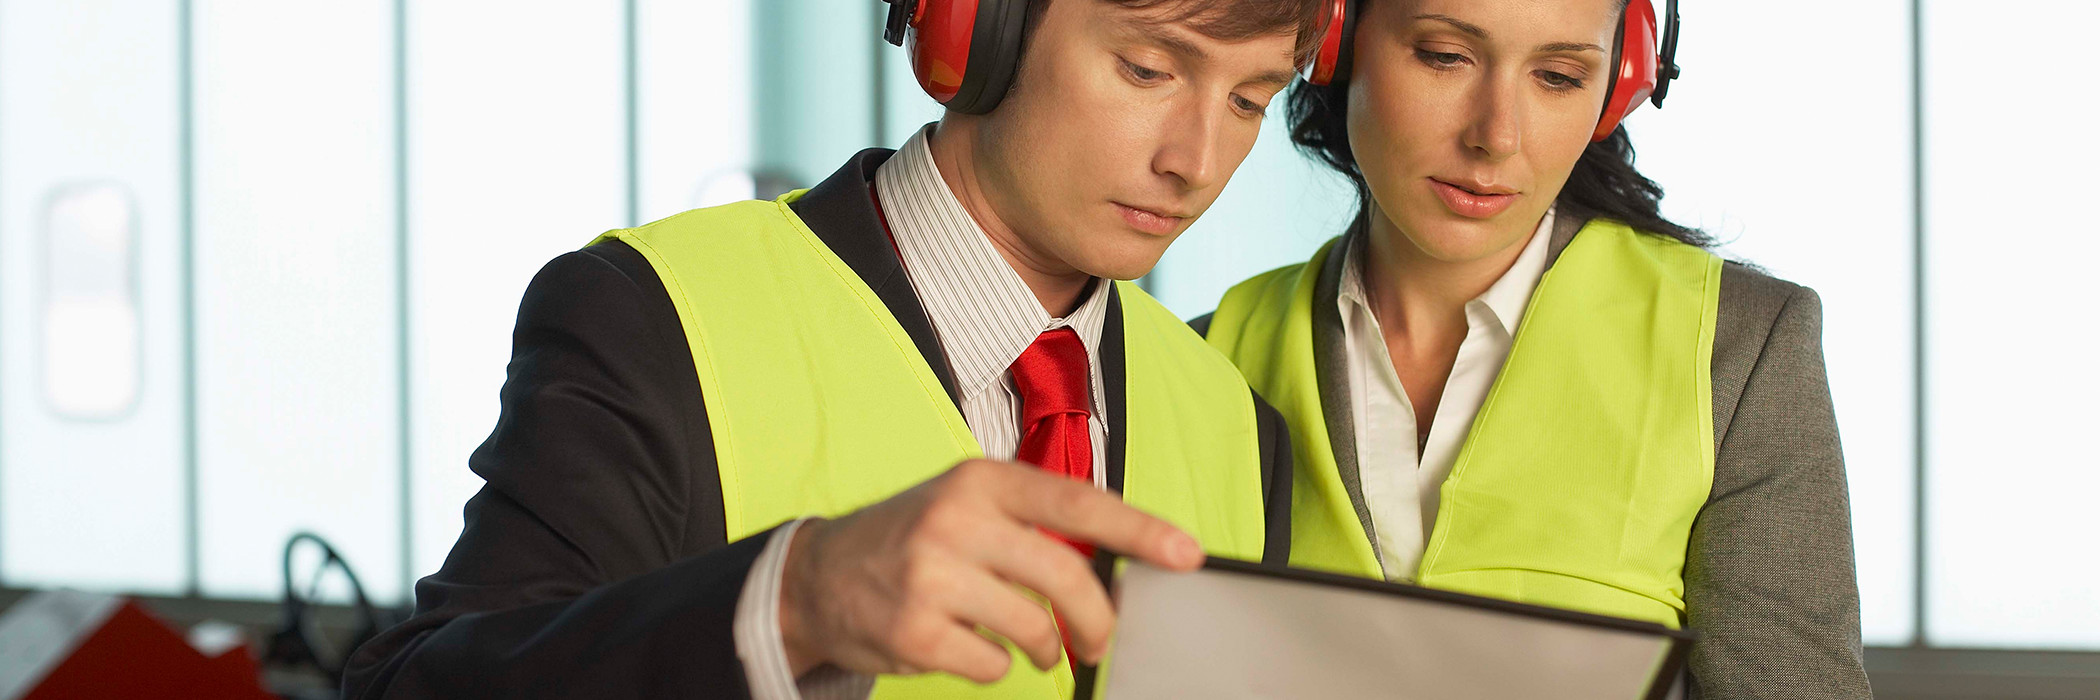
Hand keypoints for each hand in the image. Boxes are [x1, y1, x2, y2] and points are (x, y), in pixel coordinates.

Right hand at [775, 459, 1203, 682]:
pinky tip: (967, 646)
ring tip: (1030, 645)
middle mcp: (956, 520)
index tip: (1187, 553)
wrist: (817, 576)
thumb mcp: (969, 505)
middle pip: (1064, 576)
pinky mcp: (915, 631)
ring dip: (1044, 649)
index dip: (1139, 529)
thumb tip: (1121, 567)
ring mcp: (931, 576)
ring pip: (1032, 628)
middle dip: (1097, 618)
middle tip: (1101, 640)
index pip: (1076, 502)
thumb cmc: (915, 539)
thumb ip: (1035, 525)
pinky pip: (992, 664)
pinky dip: (995, 665)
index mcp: (980, 481)